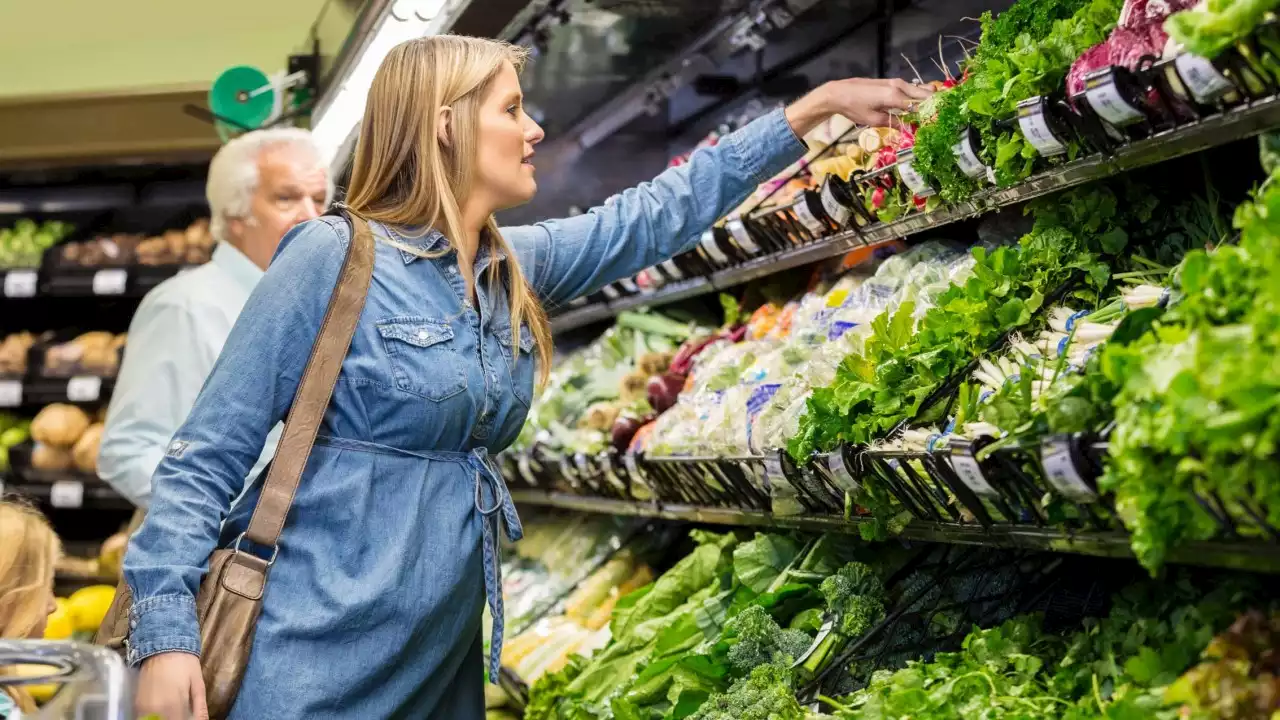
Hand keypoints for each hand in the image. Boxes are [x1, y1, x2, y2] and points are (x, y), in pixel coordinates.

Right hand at [135, 652, 207, 719]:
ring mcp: (142, 707)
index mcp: (173, 705)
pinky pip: (143, 717)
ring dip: (163, 719)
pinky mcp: (136, 703)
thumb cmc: (184, 663)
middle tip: (182, 714)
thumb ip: (200, 708)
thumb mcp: (198, 684)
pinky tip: (163, 713)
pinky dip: (153, 717)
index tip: (189, 718)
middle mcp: (154, 709)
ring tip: (174, 713)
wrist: (162, 645)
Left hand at [786, 78, 933, 135]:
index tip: (939, 122)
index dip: (931, 114)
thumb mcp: (873, 120)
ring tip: (933, 113)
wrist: (839, 92)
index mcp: (895, 96)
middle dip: (934, 104)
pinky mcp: (891, 82)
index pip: (920, 105)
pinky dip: (917, 96)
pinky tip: (920, 106)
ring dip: (927, 99)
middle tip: (940, 116)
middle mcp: (899, 86)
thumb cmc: (854, 107)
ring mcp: (896, 82)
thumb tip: (908, 130)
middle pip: (924, 93)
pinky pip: (910, 89)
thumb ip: (893, 123)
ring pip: (919, 89)